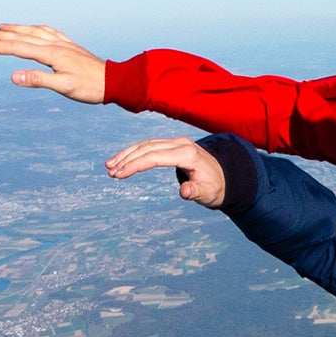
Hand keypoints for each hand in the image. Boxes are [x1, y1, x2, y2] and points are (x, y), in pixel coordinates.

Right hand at [0, 24, 106, 103]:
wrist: (115, 81)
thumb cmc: (90, 87)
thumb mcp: (64, 87)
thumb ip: (38, 80)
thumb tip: (12, 75)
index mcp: (51, 54)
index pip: (16, 48)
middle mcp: (55, 44)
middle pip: (22, 36)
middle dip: (0, 36)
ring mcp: (63, 43)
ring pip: (34, 31)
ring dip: (15, 29)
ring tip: (0, 27)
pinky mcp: (70, 46)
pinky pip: (48, 31)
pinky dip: (35, 28)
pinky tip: (32, 29)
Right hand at [105, 138, 225, 208]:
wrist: (225, 176)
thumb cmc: (216, 187)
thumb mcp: (208, 194)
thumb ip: (196, 192)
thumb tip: (184, 192)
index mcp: (188, 154)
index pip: (155, 157)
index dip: (135, 165)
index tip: (119, 174)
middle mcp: (181, 144)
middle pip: (148, 148)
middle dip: (127, 159)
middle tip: (110, 173)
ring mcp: (177, 142)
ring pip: (146, 144)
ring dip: (127, 154)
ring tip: (110, 166)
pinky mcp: (173, 145)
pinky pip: (150, 145)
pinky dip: (134, 152)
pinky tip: (122, 160)